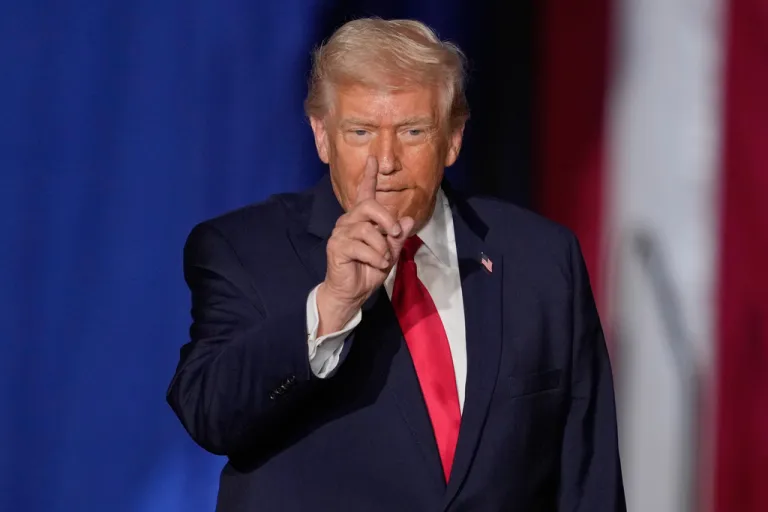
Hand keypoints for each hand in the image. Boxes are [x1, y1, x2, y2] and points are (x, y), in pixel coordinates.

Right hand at [316, 156, 414, 334]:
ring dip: (382, 246)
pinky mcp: (336, 247)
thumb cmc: (369, 270)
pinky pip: (361, 246)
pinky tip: (376, 264)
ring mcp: (341, 233)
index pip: (365, 193)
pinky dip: (374, 257)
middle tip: (395, 234)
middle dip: (386, 219)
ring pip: (367, 229)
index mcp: (361, 220)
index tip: (373, 159)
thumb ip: (397, 237)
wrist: (352, 292)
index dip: (369, 176)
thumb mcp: (389, 253)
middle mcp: (348, 222)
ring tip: (383, 259)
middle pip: (369, 206)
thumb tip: (406, 219)